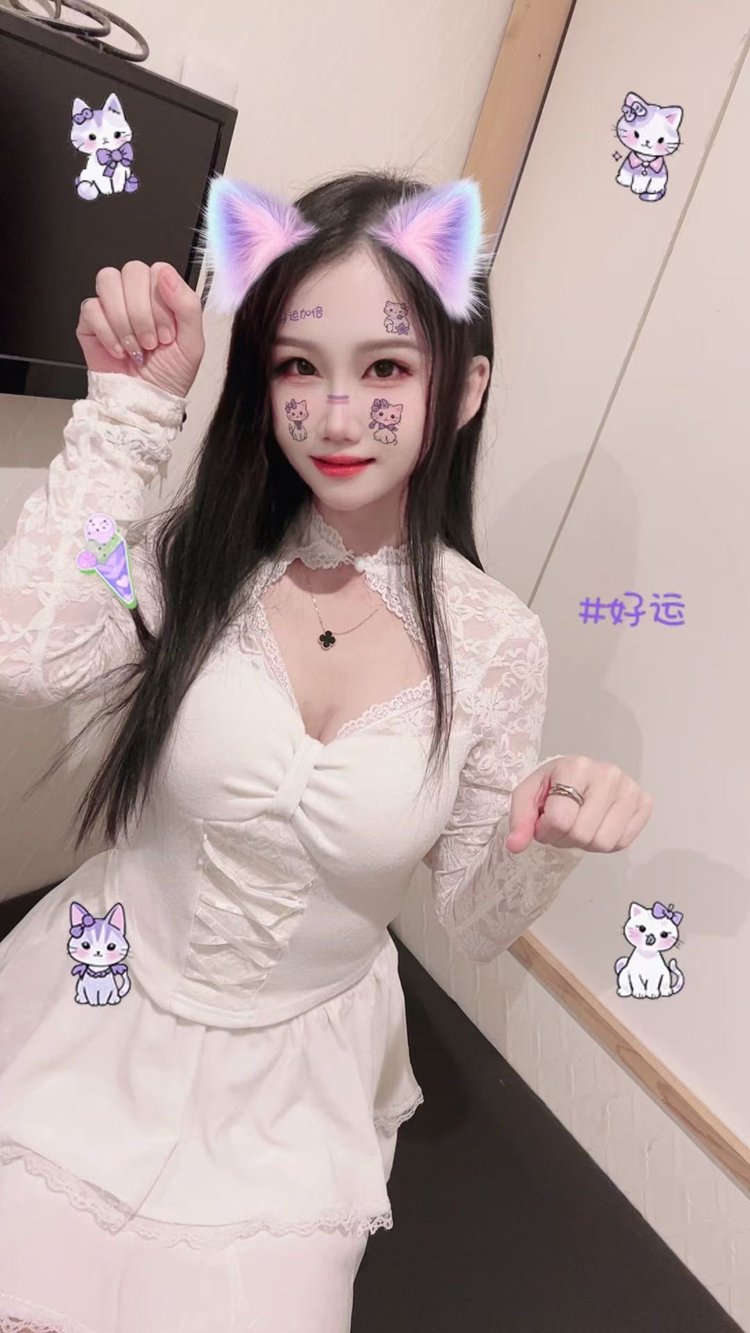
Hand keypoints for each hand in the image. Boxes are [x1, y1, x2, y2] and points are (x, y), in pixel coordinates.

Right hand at [76, 261, 204, 398]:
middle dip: (143, 313)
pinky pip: (91, 307)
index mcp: (162, 295)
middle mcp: (135, 295)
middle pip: (131, 271)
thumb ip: (188, 305)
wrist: (145, 403)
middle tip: (151, 343)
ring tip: (135, 347)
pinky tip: (118, 351)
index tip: (168, 334)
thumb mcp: (192, 343)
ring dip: (124, 319)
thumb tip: (166, 274)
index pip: (157, 270)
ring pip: (108, 280)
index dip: (161, 301)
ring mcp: (111, 306)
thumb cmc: (169, 376)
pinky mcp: (90, 321)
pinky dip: (106, 333)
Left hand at [505, 756, 653, 854]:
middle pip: (582, 834)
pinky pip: (622, 844)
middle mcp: (609, 774)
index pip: (561, 819)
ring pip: (604, 843)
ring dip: (585, 844)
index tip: (543, 822)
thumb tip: (515, 846)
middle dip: (564, 838)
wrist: (580, 776)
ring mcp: (630, 788)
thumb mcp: (528, 795)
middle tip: (561, 825)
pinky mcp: (645, 803)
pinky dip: (605, 843)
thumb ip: (519, 820)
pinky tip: (597, 825)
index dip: (546, 831)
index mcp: (577, 766)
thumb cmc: (552, 784)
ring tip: (579, 824)